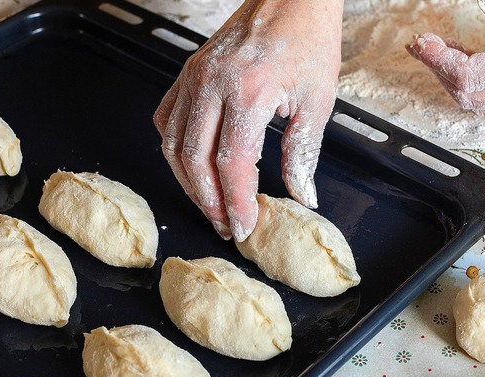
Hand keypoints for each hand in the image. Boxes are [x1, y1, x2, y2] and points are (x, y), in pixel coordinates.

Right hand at [154, 0, 343, 240]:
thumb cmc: (309, 41)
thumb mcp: (317, 101)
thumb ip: (303, 153)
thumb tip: (302, 195)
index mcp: (248, 91)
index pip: (232, 164)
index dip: (237, 203)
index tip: (245, 226)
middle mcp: (212, 84)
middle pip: (194, 160)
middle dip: (209, 202)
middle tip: (227, 225)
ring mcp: (194, 76)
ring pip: (173, 144)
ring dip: (189, 182)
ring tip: (211, 205)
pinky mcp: (187, 72)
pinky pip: (166, 118)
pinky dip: (174, 149)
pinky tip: (192, 166)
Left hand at [406, 0, 484, 117]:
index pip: (471, 77)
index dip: (440, 61)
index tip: (424, 42)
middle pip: (469, 97)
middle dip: (440, 72)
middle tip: (425, 46)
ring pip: (481, 107)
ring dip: (455, 83)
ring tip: (441, 54)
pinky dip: (476, 90)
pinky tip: (470, 67)